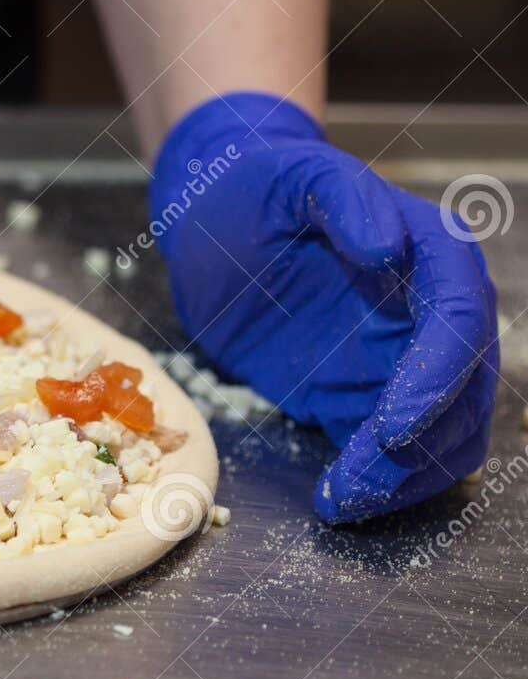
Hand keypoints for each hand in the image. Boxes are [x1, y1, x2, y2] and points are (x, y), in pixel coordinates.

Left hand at [150, 92, 498, 522]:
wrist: (217, 214)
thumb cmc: (257, 187)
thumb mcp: (293, 178)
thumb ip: (344, 202)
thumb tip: (389, 247)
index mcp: (432, 256)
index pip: (458, 324)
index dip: (436, 380)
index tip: (394, 426)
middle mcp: (431, 313)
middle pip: (460, 394)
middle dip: (419, 447)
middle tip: (357, 483)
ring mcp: (400, 360)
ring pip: (438, 434)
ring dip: (403, 477)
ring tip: (343, 500)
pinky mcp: (360, 394)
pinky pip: (390, 452)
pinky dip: (376, 482)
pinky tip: (336, 499)